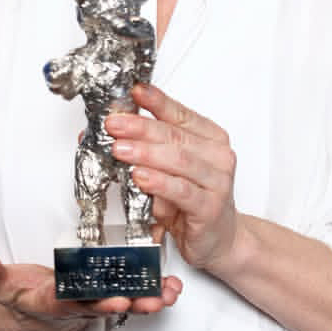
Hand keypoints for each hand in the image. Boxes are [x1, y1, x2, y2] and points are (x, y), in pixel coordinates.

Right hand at [0, 244, 181, 330]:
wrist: (30, 317)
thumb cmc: (20, 296)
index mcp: (53, 303)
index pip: (74, 304)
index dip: (95, 303)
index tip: (115, 301)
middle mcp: (78, 307)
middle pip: (107, 307)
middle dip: (132, 304)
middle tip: (155, 300)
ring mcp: (94, 304)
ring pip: (125, 303)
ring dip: (149, 300)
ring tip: (171, 293)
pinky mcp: (106, 297)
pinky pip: (132, 296)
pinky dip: (152, 292)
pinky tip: (173, 286)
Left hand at [106, 84, 238, 271]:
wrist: (219, 239)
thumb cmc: (194, 200)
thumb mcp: (171, 169)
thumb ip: (148, 148)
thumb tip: (111, 133)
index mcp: (211, 138)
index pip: (180, 113)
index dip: (156, 101)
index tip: (135, 92)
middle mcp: (218, 156)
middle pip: (176, 135)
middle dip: (140, 127)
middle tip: (114, 124)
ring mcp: (217, 182)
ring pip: (179, 160)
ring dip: (145, 153)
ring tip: (120, 149)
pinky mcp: (210, 208)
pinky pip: (182, 191)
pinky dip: (159, 182)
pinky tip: (140, 177)